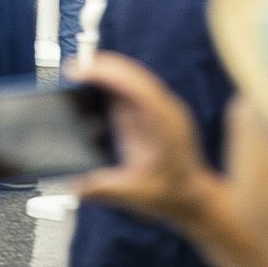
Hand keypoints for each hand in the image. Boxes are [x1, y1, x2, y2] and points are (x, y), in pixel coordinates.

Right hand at [72, 53, 214, 222]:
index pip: (134, 84)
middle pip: (132, 74)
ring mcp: (158, 109)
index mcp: (165, 121)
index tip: (82, 71)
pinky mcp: (151, 115)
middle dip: (102, 67)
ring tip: (79, 74)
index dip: (106, 72)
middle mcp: (164, 108)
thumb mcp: (138, 194)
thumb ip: (106, 189)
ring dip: (106, 72)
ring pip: (131, 79)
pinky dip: (111, 85)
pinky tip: (95, 88)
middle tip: (74, 69)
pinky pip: (131, 92)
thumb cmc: (173, 195)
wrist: (194, 200)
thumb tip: (77, 185)